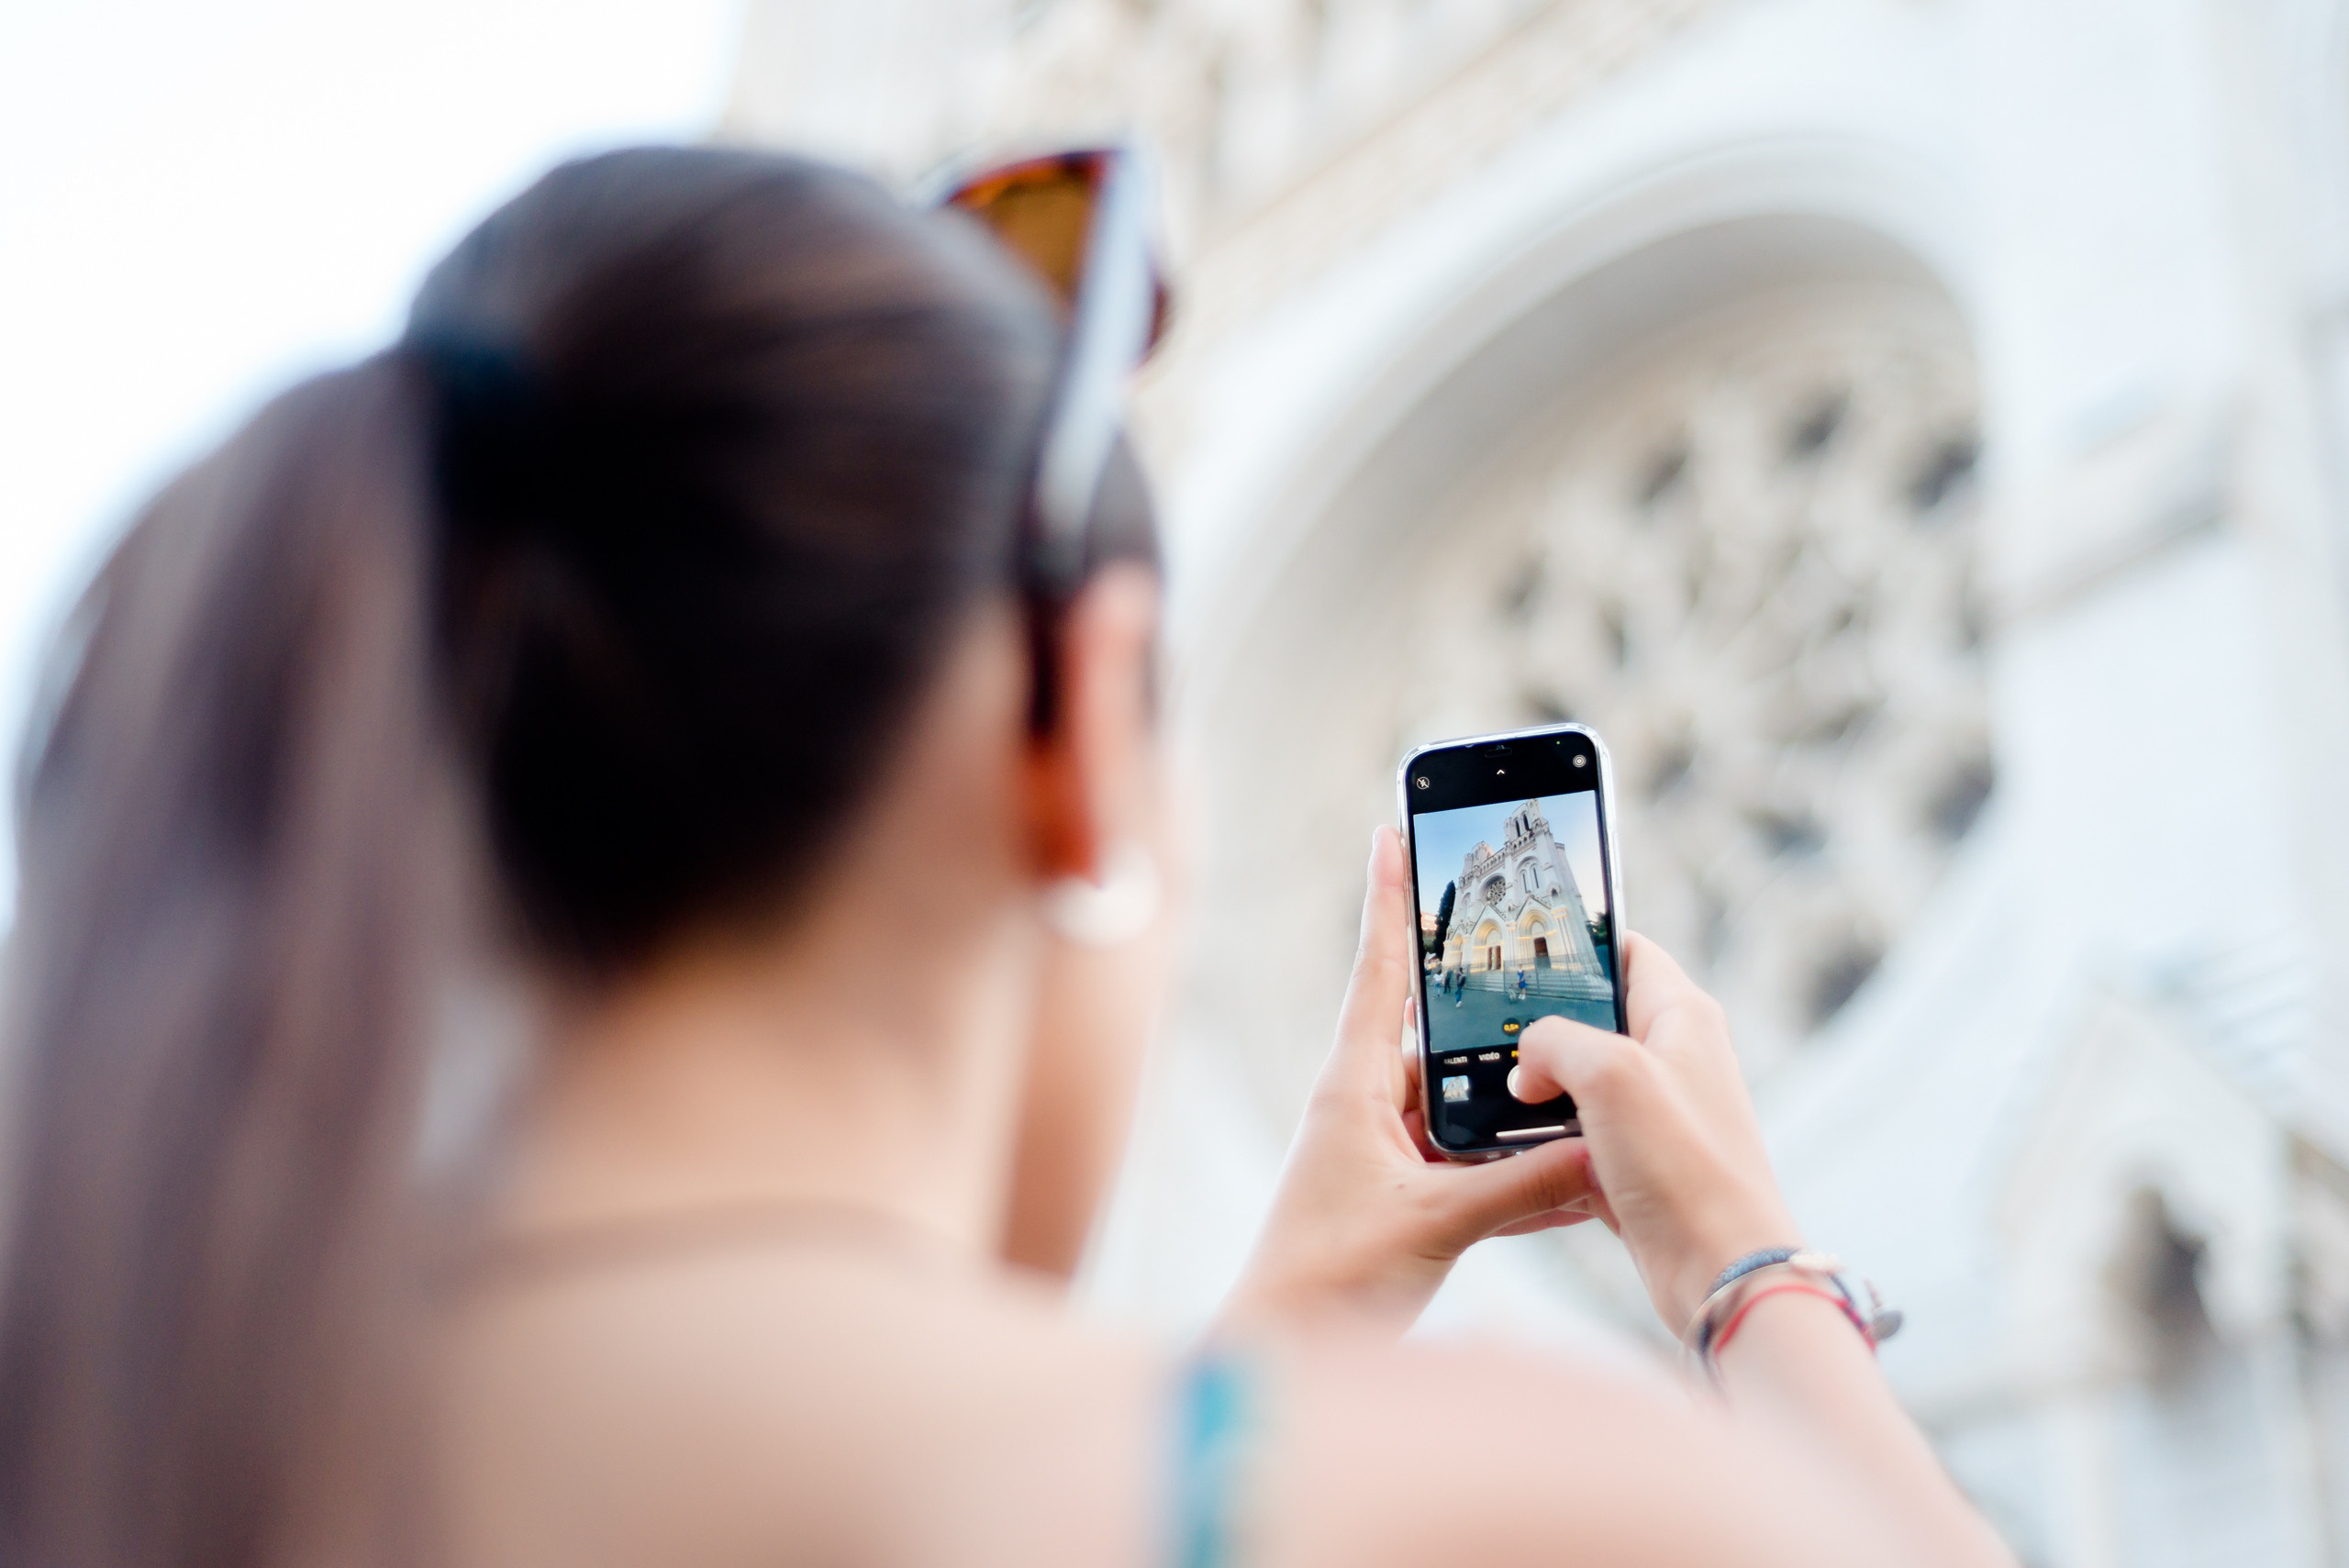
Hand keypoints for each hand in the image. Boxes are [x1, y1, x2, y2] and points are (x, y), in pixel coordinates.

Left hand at [1218, 826, 1597, 1334]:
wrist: (1281, 1355)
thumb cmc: (1326, 1284)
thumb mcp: (1433, 1226)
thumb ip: (1519, 1188)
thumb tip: (1597, 1152)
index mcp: (1354, 1089)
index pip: (1380, 973)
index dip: (1390, 899)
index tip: (1394, 829)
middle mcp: (1368, 1108)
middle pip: (1440, 1035)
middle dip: (1491, 1011)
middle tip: (1540, 960)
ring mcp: (1386, 1154)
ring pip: (1468, 1106)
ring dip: (1517, 1106)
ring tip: (1581, 1086)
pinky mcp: (1404, 1198)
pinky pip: (1473, 1165)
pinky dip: (1518, 1170)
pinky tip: (1575, 1176)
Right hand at [1507, 936, 1798, 1330]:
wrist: (1718, 1269)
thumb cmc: (1685, 1166)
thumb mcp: (1609, 1074)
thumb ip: (1553, 1043)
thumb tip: (1526, 1065)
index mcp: (1682, 1016)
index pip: (1627, 951)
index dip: (1577, 944)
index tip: (1522, 947)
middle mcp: (1675, 1057)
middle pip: (1595, 1016)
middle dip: (1542, 1021)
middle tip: (1487, 1023)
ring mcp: (1657, 1112)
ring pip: (1581, 1078)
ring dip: (1540, 1085)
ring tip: (1491, 1085)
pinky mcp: (1640, 1162)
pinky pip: (1581, 1132)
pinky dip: (1548, 1136)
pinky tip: (1515, 1143)